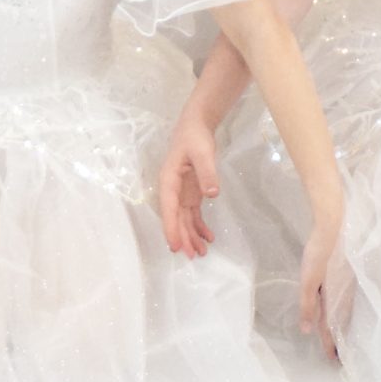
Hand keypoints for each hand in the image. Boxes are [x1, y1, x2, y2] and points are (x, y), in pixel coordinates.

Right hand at [158, 110, 221, 257]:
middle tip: (193, 256)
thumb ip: (207, 172)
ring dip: (191, 235)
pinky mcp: (192, 193)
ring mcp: (182, 193)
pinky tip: (208, 237)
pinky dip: (199, 226)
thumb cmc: (195, 137)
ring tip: (202, 252)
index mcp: (169, 180)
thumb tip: (211, 194)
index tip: (175, 245)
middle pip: (176, 218)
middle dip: (183, 237)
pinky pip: (193, 214)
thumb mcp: (202, 152)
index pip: (169, 208)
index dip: (171, 228)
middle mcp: (172, 190)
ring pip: (184, 220)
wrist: (196, 125)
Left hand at [297, 206, 345, 361]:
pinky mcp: (346, 276)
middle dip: (338, 339)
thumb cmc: (319, 254)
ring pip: (343, 311)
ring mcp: (347, 285)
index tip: (333, 361)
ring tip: (340, 337)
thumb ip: (308, 305)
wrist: (334, 228)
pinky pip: (344, 301)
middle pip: (340, 322)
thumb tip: (307, 331)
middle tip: (339, 355)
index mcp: (334, 299)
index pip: (331, 327)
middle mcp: (344, 295)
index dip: (331, 344)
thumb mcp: (308, 281)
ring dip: (341, 325)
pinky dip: (342, 312)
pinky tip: (339, 309)